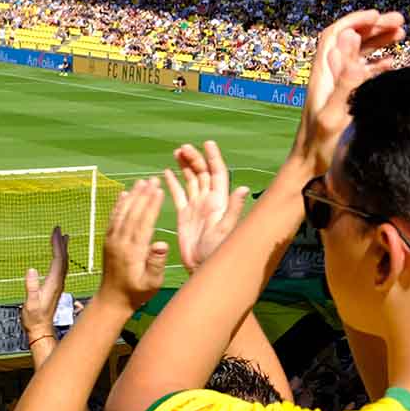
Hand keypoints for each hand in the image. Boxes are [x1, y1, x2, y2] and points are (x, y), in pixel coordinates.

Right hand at [21, 227, 70, 340]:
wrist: (41, 330)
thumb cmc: (34, 319)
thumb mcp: (30, 304)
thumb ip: (31, 288)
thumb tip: (31, 270)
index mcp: (53, 283)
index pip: (58, 259)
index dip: (57, 244)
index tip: (56, 231)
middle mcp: (58, 282)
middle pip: (62, 258)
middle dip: (60, 242)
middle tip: (58, 228)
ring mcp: (58, 284)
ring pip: (63, 263)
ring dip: (62, 249)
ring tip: (62, 237)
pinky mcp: (55, 287)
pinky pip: (60, 268)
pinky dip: (59, 257)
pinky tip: (58, 255)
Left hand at [98, 179, 168, 309]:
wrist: (112, 300)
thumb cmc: (137, 293)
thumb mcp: (151, 283)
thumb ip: (156, 263)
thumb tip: (162, 243)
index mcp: (133, 251)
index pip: (143, 222)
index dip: (151, 205)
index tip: (159, 190)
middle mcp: (120, 242)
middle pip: (133, 213)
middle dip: (143, 195)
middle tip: (152, 179)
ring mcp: (112, 240)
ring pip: (122, 213)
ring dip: (132, 196)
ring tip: (141, 182)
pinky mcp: (108, 240)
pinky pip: (113, 218)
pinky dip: (118, 205)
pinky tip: (123, 194)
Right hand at [165, 140, 249, 272]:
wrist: (202, 268)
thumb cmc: (217, 252)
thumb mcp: (226, 230)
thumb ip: (234, 209)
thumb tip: (243, 188)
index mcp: (219, 202)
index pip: (217, 173)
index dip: (214, 157)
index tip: (207, 143)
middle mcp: (208, 201)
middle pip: (202, 173)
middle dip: (195, 158)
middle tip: (183, 148)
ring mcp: (196, 207)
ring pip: (190, 180)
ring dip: (185, 166)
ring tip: (176, 152)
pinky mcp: (184, 215)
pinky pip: (178, 194)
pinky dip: (173, 183)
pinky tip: (166, 172)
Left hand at [293, 10, 406, 172]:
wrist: (310, 172)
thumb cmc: (320, 148)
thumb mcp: (334, 114)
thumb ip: (344, 78)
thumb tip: (351, 41)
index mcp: (323, 75)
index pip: (336, 35)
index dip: (356, 20)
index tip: (379, 16)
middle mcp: (328, 76)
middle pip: (349, 40)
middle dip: (373, 27)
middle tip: (400, 22)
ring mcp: (336, 88)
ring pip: (357, 55)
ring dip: (377, 41)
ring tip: (401, 34)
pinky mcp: (345, 100)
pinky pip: (362, 74)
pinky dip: (378, 64)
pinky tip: (393, 63)